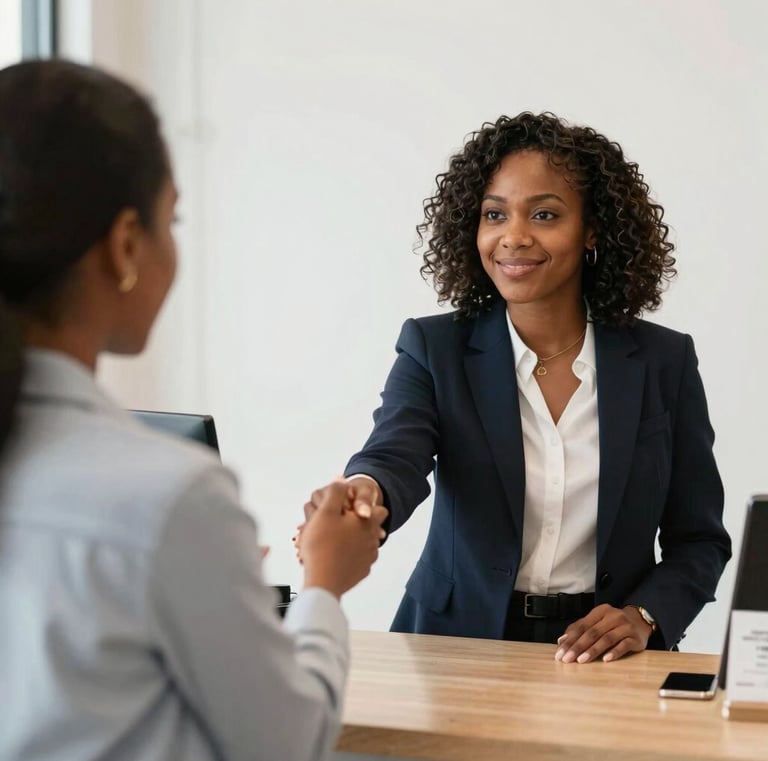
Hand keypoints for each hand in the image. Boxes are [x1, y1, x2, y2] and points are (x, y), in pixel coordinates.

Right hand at [299, 480, 388, 597]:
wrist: (322, 583)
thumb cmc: (323, 544)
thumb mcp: (326, 511)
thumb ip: (335, 492)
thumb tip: (342, 480)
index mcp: (368, 522)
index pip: (379, 510)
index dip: (364, 507)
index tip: (348, 508)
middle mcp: (373, 540)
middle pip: (369, 526)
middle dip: (354, 524)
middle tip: (332, 525)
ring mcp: (368, 558)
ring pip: (362, 543)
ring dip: (350, 540)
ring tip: (329, 541)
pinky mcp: (360, 573)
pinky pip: (355, 559)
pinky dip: (346, 555)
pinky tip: (331, 555)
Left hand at [554, 604, 651, 663]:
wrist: (640, 622)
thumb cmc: (613, 624)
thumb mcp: (597, 622)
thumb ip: (579, 629)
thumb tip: (562, 641)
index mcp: (600, 611)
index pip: (582, 626)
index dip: (570, 640)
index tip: (560, 653)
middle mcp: (612, 617)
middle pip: (592, 632)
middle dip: (578, 647)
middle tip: (567, 659)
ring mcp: (625, 627)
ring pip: (606, 639)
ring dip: (593, 650)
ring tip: (581, 660)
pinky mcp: (635, 638)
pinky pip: (624, 645)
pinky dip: (614, 652)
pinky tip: (605, 660)